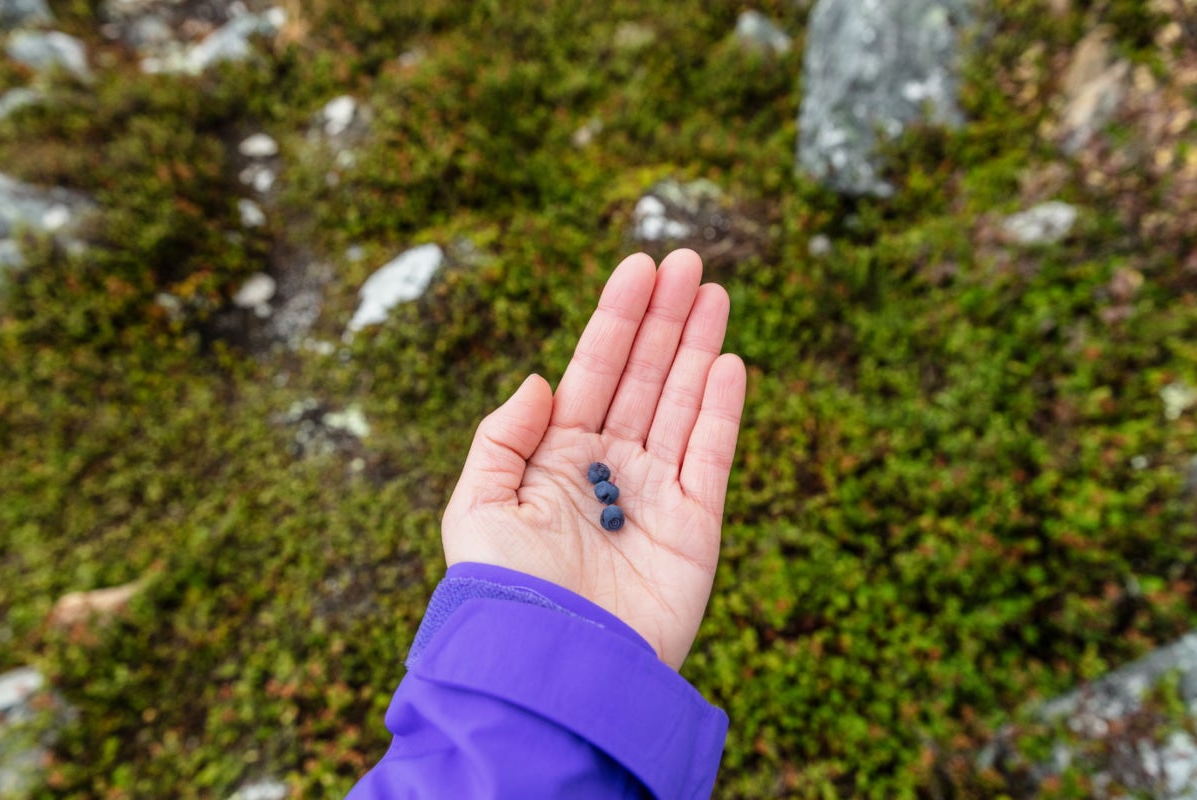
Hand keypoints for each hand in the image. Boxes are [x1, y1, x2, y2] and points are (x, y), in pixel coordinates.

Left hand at [441, 249, 745, 668]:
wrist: (554, 667)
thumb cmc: (505, 590)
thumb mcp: (478, 503)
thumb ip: (504, 435)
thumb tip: (543, 380)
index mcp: (557, 456)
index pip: (593, 371)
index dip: (616, 318)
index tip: (639, 266)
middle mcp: (610, 467)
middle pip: (643, 375)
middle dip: (665, 318)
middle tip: (689, 259)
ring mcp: (655, 494)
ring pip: (681, 402)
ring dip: (698, 346)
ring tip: (714, 290)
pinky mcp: (695, 526)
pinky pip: (711, 455)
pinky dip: (721, 409)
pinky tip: (728, 361)